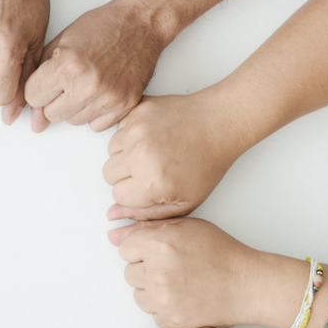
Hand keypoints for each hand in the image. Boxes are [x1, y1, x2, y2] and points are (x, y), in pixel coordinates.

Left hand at [26, 0, 172, 132]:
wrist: (142, 22)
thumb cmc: (102, 27)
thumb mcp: (61, 41)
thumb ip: (41, 74)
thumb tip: (32, 111)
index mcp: (67, 65)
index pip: (33, 97)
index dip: (38, 88)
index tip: (48, 80)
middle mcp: (87, 84)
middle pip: (51, 114)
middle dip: (54, 100)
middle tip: (68, 82)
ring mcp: (107, 97)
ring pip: (72, 121)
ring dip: (74, 107)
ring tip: (86, 84)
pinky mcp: (124, 105)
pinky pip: (96, 125)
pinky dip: (95, 113)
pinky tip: (100, 92)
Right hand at [104, 91, 249, 219]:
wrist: (219, 124)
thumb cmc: (206, 164)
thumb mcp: (184, 202)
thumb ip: (146, 213)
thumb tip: (113, 215)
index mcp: (151, 182)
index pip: (118, 195)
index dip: (134, 193)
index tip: (151, 185)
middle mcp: (140, 155)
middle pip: (108, 173)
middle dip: (126, 175)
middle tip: (150, 169)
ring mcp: (137, 130)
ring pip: (111, 151)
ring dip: (126, 154)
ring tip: (152, 152)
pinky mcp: (138, 112)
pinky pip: (119, 130)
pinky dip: (130, 135)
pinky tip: (152, 137)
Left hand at [108, 217, 305, 327]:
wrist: (247, 284)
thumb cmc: (221, 253)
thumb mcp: (185, 227)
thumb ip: (145, 228)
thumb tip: (112, 234)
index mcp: (158, 243)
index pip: (125, 248)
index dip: (144, 250)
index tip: (162, 252)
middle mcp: (157, 272)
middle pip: (130, 273)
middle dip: (147, 271)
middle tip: (175, 269)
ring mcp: (162, 300)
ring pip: (139, 295)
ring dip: (153, 291)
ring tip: (181, 285)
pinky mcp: (169, 321)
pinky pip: (152, 314)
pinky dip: (165, 309)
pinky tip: (186, 299)